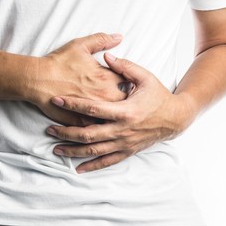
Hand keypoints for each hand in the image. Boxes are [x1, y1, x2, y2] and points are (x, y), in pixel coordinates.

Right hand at [27, 33, 128, 125]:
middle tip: (126, 98)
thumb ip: (103, 40)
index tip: (129, 83)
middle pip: (126, 101)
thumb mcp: (81, 45)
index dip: (130, 82)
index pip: (130, 82)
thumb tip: (119, 37)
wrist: (38, 80)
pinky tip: (102, 121)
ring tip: (116, 111)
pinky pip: (98, 127)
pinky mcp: (83, 122)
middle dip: (128, 100)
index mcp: (107, 78)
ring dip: (116, 114)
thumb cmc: (59, 62)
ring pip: (114, 117)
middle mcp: (104, 96)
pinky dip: (102, 125)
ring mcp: (94, 111)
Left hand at [46, 53, 196, 172]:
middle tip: (49, 128)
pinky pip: (107, 162)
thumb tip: (107, 56)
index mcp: (125, 111)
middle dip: (66, 132)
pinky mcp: (128, 151)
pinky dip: (92, 166)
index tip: (56, 100)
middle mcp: (122, 130)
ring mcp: (124, 143)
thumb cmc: (159, 96)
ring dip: (73, 151)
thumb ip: (126, 67)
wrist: (175, 118)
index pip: (92, 108)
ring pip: (94, 151)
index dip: (72, 104)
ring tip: (56, 149)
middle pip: (88, 134)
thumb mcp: (146, 77)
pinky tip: (78, 168)